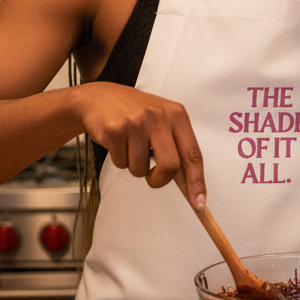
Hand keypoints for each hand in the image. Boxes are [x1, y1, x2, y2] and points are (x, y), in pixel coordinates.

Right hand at [77, 82, 205, 208]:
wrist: (100, 97)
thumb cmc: (136, 113)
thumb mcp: (162, 121)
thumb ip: (177, 147)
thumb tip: (190, 184)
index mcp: (177, 115)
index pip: (193, 154)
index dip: (197, 181)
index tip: (199, 202)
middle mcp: (159, 116)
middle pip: (170, 166)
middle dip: (160, 180)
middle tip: (152, 177)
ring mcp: (137, 122)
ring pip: (141, 169)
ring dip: (135, 167)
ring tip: (130, 146)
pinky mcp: (115, 129)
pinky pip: (121, 163)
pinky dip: (119, 159)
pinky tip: (118, 141)